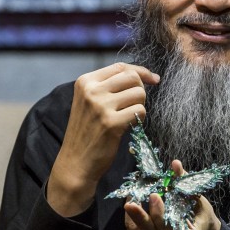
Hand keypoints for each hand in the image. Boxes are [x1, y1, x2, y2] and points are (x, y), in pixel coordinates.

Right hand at [47, 62, 158, 216]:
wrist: (75, 162)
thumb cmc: (87, 131)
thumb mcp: (89, 101)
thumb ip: (109, 86)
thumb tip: (144, 75)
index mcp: (85, 81)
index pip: (120, 67)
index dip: (141, 71)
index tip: (154, 80)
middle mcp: (91, 90)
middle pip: (132, 77)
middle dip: (141, 89)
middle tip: (136, 104)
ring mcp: (101, 106)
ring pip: (139, 93)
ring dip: (140, 105)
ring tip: (128, 117)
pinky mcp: (111, 123)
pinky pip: (140, 111)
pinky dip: (139, 119)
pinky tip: (128, 126)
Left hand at [123, 160, 221, 229]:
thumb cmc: (199, 214)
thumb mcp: (196, 199)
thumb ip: (184, 183)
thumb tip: (175, 164)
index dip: (160, 215)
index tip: (154, 195)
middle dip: (140, 217)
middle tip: (130, 201)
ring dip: (133, 216)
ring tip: (132, 197)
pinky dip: (132, 221)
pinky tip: (134, 209)